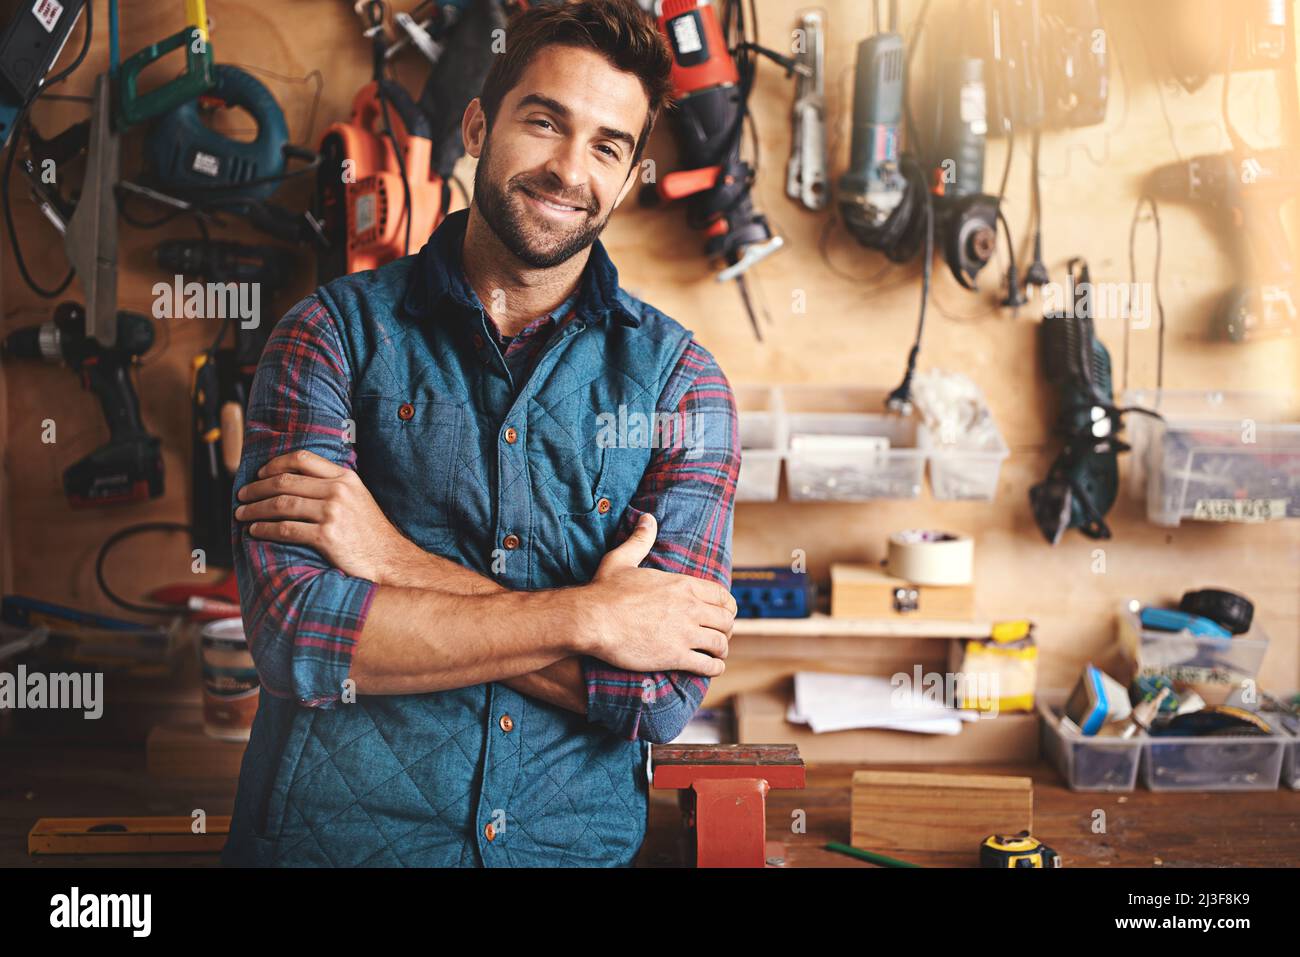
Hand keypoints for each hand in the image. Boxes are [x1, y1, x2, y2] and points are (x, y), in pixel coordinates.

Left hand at [234, 449, 422, 584]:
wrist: (390, 561)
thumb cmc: (371, 535)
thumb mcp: (359, 499)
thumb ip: (334, 487)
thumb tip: (296, 483)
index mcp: (346, 478)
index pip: (302, 459)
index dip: (275, 464)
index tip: (260, 474)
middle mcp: (338, 491)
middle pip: (285, 481)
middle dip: (257, 488)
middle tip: (242, 496)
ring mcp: (333, 512)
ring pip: (280, 504)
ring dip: (254, 509)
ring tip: (241, 514)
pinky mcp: (326, 536)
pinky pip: (285, 529)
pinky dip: (264, 530)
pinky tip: (255, 532)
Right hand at [575, 514, 735, 676]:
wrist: (592, 619)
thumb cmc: (605, 590)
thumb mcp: (622, 559)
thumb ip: (640, 539)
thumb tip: (647, 518)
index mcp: (682, 584)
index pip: (722, 596)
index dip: (728, 607)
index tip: (725, 614)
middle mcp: (690, 607)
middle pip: (726, 620)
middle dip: (726, 629)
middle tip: (720, 636)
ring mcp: (684, 633)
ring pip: (721, 643)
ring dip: (721, 651)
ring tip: (717, 656)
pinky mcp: (675, 655)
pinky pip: (707, 665)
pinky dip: (714, 669)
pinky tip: (711, 669)